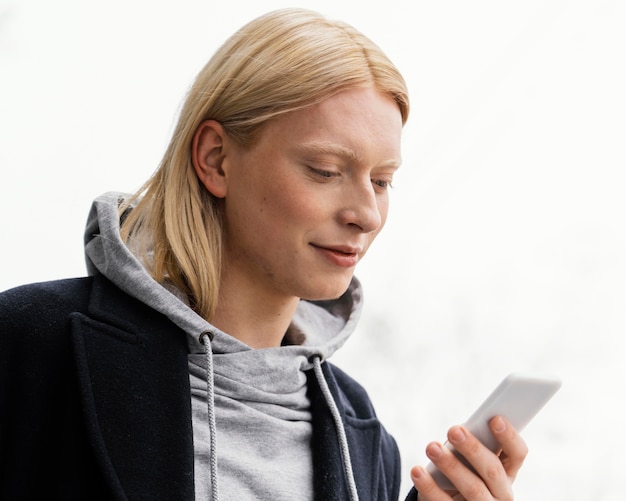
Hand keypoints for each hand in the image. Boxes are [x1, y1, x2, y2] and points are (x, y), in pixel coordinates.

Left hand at [410, 416, 527, 500]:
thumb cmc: (461, 475)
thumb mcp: (471, 462)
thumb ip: (472, 447)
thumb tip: (460, 431)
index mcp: (506, 474)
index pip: (517, 454)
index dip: (509, 437)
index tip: (494, 419)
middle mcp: (500, 494)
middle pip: (492, 470)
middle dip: (473, 449)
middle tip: (453, 430)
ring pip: (472, 488)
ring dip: (451, 465)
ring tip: (432, 447)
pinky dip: (429, 486)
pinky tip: (417, 471)